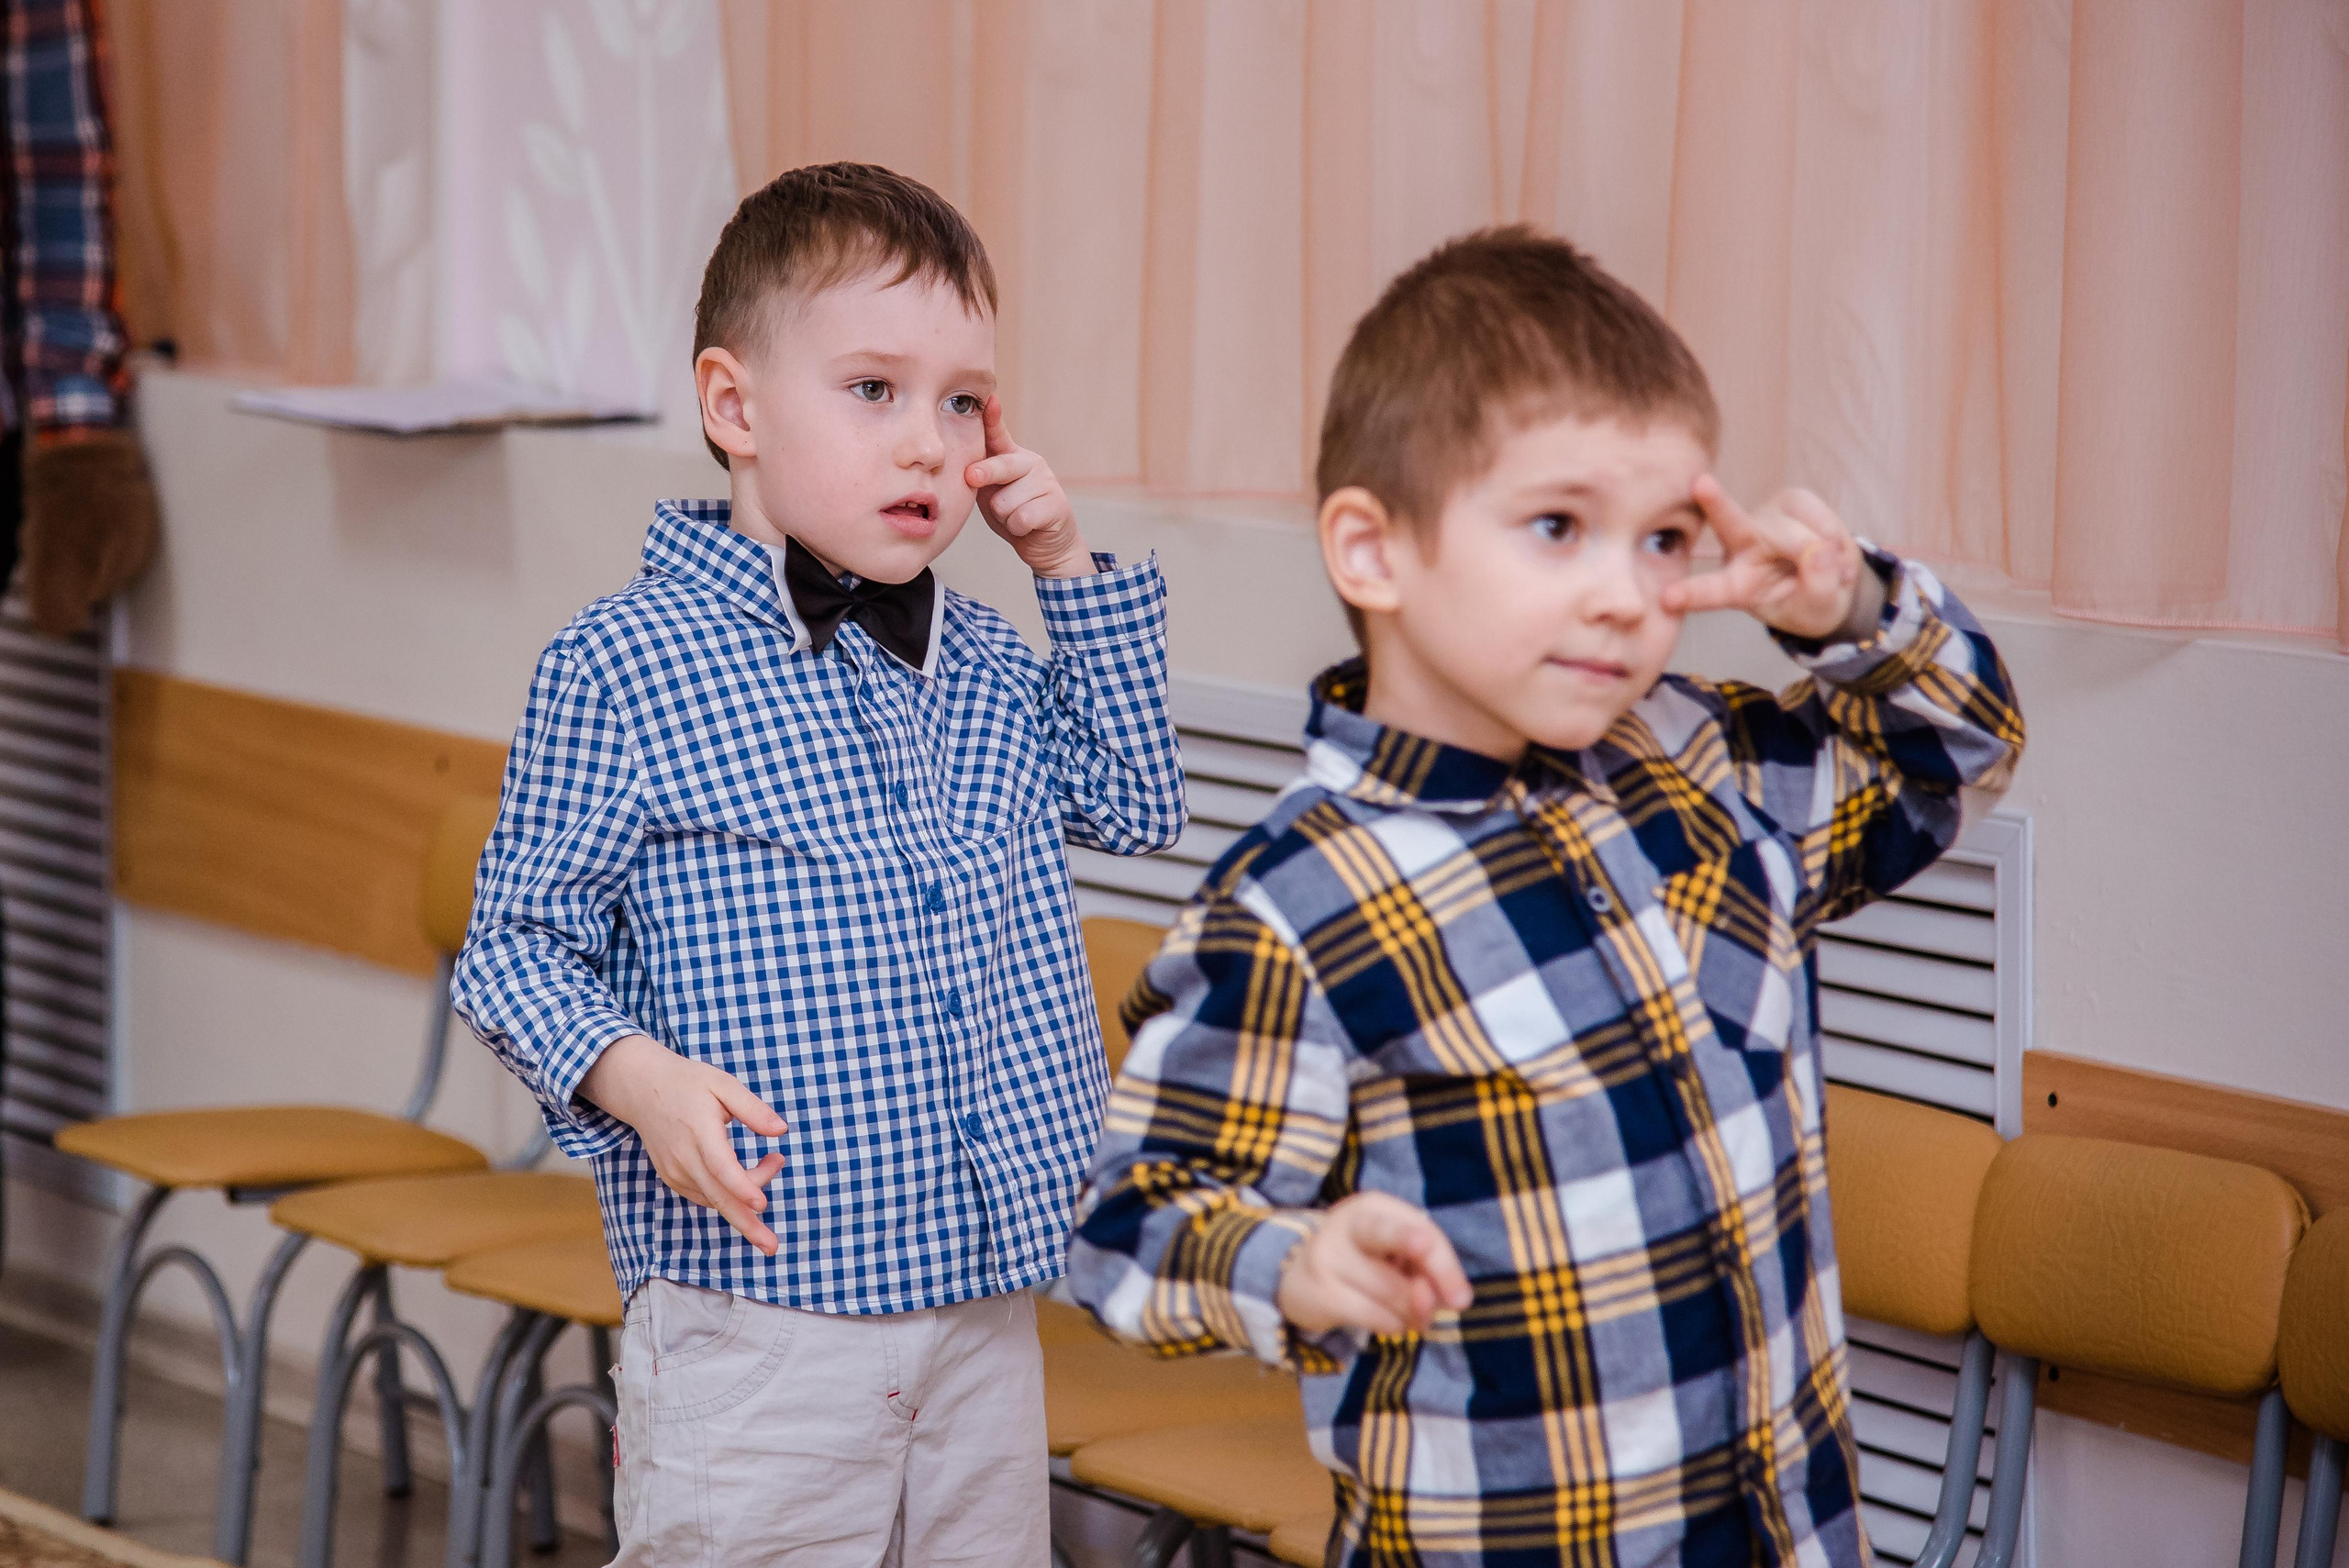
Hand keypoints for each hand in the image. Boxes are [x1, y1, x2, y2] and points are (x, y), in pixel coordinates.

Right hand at [578, 1034, 789, 1255]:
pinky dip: (729, 1196)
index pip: (720, 1167)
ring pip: (715, 1199)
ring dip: (747, 1198)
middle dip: (746, 1225)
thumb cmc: (689, 1083)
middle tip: (772, 1247)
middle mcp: (683, 1158)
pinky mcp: (674, 1178)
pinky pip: (706, 1196)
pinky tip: (749, 1179)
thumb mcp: (723, 1083)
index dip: (742, 1187)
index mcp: (698, 1131)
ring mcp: (676, 1172)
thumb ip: (752, 1108)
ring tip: (774, 1163)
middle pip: (717, 1198)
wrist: (643, 1089)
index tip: (763, 1204)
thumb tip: (781, 1130)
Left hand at [964, 397, 1090, 577]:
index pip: (999, 434)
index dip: (993, 418)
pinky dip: (1017, 529)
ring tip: (1015, 517)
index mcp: (1013, 457)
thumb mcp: (991, 493)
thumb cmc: (1014, 514)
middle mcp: (1032, 464)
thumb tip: (968, 471)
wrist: (1047, 545)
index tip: (990, 400)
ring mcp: (1047, 482)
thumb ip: (980, 478)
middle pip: (1000, 466)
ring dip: (1004, 517)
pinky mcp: (1057, 505)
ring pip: (1005, 502)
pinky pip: (1021, 519)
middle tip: (973, 479)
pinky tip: (1027, 527)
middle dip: (983, 476)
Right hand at [1276, 1192, 1474, 1335]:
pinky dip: (1392, 1326)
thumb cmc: (1359, 1261)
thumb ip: (1425, 1268)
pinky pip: (1378, 1319)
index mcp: (1374, 1206)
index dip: (1446, 1265)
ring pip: (1397, 1295)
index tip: (1462, 1299)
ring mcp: (1329, 1257)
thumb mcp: (1392, 1253)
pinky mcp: (1320, 1292)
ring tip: (1400, 1308)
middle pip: (1402, 1243)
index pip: (1422, 1229)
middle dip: (1435, 1271)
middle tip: (1459, 1301)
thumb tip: (1452, 1300)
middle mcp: (1349, 1223)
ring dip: (1412, 1313)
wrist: (1292, 1276)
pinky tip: (1382, 1319)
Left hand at [1663, 477, 1880, 642]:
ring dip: (1824, 552)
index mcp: (1736, 585)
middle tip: (1700, 483)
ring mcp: (1764, 519)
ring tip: (1835, 572)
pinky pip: (1818, 515)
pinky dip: (1836, 536)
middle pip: (1730, 523)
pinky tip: (1835, 552)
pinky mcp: (1790, 500)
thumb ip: (1817, 587)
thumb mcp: (1817, 610)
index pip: (1711, 592)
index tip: (1667, 598)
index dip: (1691, 595)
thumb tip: (1819, 551)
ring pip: (1795, 531)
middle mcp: (1741, 546)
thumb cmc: (1813, 602)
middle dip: (1716, 503)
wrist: (1834, 582)